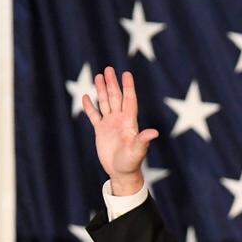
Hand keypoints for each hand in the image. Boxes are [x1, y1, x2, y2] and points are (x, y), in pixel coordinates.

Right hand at [82, 66, 158, 195]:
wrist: (121, 172)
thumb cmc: (132, 162)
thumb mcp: (137, 150)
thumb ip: (143, 140)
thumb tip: (154, 133)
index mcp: (129, 122)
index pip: (129, 100)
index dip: (128, 87)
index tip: (126, 73)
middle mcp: (120, 120)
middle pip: (116, 97)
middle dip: (112, 83)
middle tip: (108, 69)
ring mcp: (110, 124)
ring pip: (105, 103)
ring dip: (102, 90)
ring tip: (98, 76)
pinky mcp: (101, 131)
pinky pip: (94, 115)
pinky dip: (90, 107)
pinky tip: (87, 96)